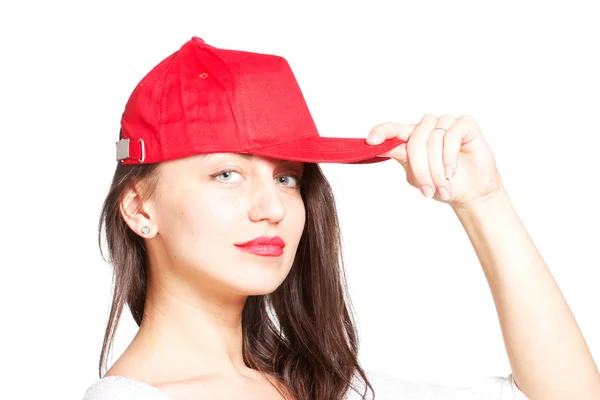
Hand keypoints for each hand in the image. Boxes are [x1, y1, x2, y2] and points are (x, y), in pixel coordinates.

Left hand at [366, 114, 502, 206]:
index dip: (381, 132)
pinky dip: (449, 157)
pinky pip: (451, 135)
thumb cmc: (442, 183)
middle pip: (415, 140)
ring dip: (436, 168)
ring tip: (442, 186)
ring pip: (434, 139)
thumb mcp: (417, 175)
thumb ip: (403, 158)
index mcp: (411, 137)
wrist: (471, 192)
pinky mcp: (465, 124)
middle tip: (427, 190)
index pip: (392, 129)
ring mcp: (446, 123)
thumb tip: (385, 148)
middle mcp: (427, 127)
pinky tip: (451, 172)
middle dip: (421, 168)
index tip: (371, 141)